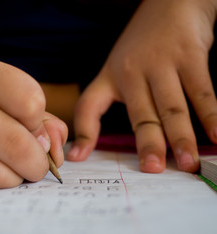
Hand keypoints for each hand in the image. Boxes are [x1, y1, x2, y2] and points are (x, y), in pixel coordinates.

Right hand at [0, 53, 66, 188]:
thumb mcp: (2, 94)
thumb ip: (41, 118)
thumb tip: (54, 152)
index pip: (29, 101)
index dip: (39, 123)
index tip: (32, 129)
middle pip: (15, 142)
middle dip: (37, 163)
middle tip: (37, 165)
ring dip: (16, 179)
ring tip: (16, 173)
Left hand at [68, 0, 216, 172]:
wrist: (171, 4)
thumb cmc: (142, 46)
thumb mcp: (117, 68)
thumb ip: (111, 99)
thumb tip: (104, 136)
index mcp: (110, 77)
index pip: (88, 106)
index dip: (83, 132)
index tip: (78, 157)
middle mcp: (132, 72)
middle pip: (140, 116)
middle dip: (148, 144)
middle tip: (153, 170)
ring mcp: (161, 64)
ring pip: (172, 108)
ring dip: (181, 138)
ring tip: (188, 164)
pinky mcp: (189, 56)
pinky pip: (201, 92)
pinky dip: (211, 116)